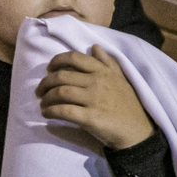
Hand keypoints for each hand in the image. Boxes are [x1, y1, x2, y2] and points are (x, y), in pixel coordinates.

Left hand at [35, 45, 154, 149]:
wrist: (137, 131)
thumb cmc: (128, 104)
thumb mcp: (120, 78)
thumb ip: (107, 62)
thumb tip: (94, 46)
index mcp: (103, 71)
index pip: (74, 58)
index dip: (57, 61)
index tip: (49, 69)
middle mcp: (97, 82)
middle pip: (61, 76)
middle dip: (45, 83)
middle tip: (40, 91)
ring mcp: (94, 100)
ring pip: (60, 93)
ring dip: (46, 98)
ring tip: (43, 104)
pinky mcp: (90, 118)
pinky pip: (63, 111)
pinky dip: (51, 111)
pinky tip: (47, 114)